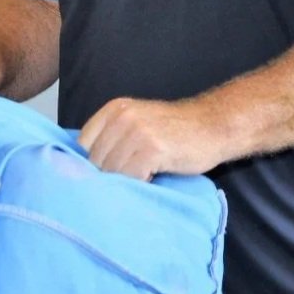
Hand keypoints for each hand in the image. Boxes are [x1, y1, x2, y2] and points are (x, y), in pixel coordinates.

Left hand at [78, 97, 226, 180]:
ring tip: (142, 180)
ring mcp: (136, 131)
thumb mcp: (138, 124)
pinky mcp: (151, 149)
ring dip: (124, 183)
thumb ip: (113, 138)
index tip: (106, 176)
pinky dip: (139, 185)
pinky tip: (153, 179)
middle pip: (95, 162)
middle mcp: (121, 116)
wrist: (212, 126)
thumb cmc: (174, 131)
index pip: (81, 146)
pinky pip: (130, 178)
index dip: (91, 165)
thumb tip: (82, 170)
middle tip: (128, 182)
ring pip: (111, 173)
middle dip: (107, 177)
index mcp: (114, 109)